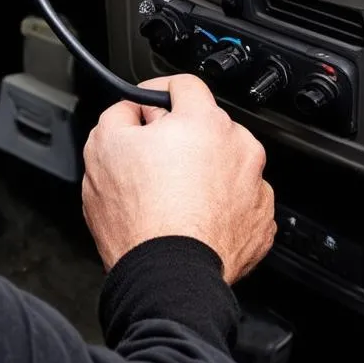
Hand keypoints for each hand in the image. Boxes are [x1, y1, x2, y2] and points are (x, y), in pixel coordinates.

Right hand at [82, 75, 275, 283]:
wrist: (168, 278)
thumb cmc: (139, 218)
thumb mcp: (103, 147)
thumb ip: (119, 113)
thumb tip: (129, 110)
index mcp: (204, 121)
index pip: (184, 85)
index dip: (156, 93)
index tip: (145, 108)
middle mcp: (239, 147)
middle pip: (205, 126)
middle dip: (179, 138)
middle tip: (150, 162)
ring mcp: (255, 186)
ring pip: (223, 163)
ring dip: (202, 171)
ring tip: (171, 198)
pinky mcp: (261, 221)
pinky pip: (237, 199)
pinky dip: (218, 204)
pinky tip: (192, 218)